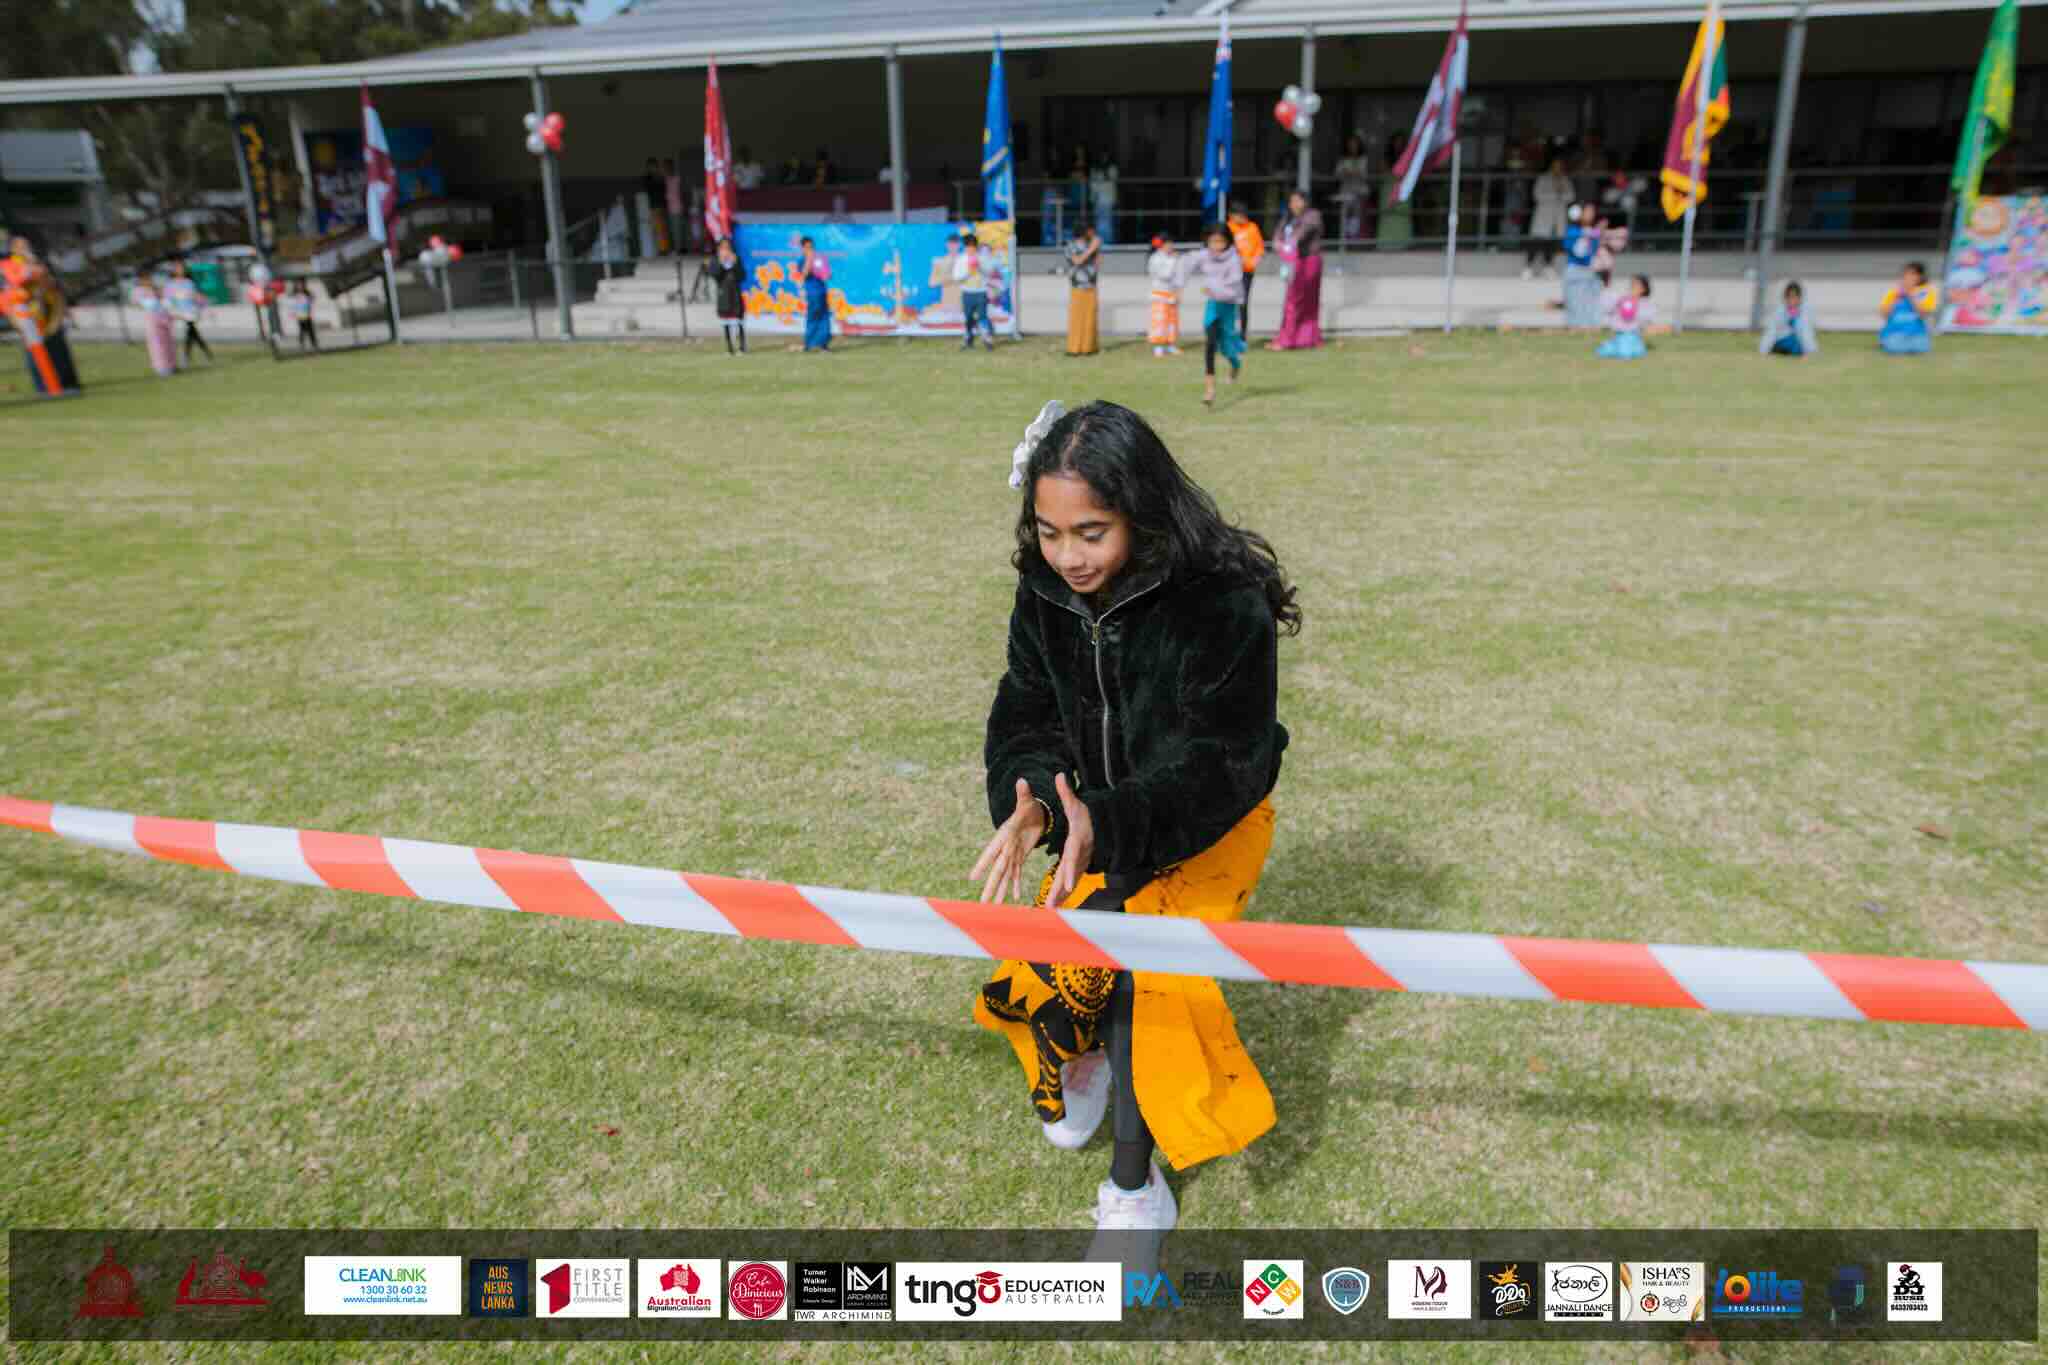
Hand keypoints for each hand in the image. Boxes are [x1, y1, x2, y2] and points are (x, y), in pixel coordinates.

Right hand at [971, 777, 1046, 903]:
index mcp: (1005, 835)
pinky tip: (1014, 898)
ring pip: (1005, 875)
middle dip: (990, 886)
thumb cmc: (1028, 805)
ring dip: (1000, 890)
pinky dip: (1016, 885)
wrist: (1034, 811)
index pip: (993, 850)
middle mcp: (1006, 847)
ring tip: (993, 906)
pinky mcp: (1020, 857)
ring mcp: (1012, 854)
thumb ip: (1023, 794)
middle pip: (997, 869)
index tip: (973, 876)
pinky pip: (1017, 873)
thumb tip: (1022, 781)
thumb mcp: (1026, 801)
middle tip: (982, 902)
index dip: (984, 863)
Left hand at [1045, 773, 1095, 907]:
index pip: (1073, 857)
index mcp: (1078, 842)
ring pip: (1069, 882)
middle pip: (1070, 875)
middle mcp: (1080, 856)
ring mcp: (1080, 864)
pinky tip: (1052, 907)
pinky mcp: (1077, 869)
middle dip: (1062, 891)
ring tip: (1049, 911)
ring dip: (1059, 897)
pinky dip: (1062, 896)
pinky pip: (1069, 883)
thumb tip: (1060, 774)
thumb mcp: (1077, 804)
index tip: (1067, 883)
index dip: (1070, 870)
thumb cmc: (1087, 816)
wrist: (1101, 827)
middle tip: (1052, 904)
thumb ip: (1066, 793)